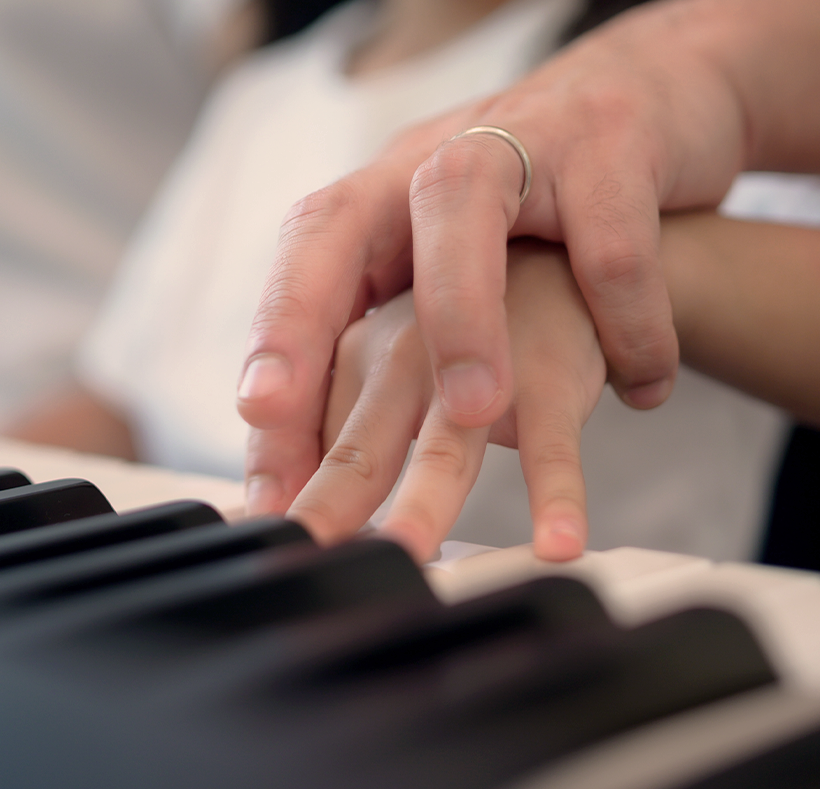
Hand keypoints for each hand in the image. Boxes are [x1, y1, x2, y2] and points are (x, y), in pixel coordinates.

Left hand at [237, 7, 744, 517]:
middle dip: (302, 316)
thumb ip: (407, 331)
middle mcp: (438, 154)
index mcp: (392, 191)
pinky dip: (631, 326)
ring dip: (461, 316)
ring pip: (464, 205)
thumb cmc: (557, 202)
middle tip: (279, 413)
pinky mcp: (616, 142)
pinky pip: (611, 243)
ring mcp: (524, 135)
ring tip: (477, 413)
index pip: (305, 254)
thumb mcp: (466, 252)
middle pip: (342, 220)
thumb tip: (330, 459)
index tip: (251, 423)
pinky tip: (643, 387)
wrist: (664, 85)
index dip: (272, 332)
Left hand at [288, 240, 606, 562]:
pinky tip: (555, 543)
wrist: (554, 261)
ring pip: (446, 445)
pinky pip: (551, 447)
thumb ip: (327, 436)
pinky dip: (557, 496)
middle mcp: (401, 356)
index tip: (263, 542)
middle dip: (327, 503)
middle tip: (306, 558)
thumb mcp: (384, 374)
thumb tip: (268, 510)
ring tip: (408, 554)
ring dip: (427, 501)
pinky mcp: (547, 376)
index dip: (276, 489)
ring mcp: (475, 368)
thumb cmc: (456, 337)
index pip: (299, 435)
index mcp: (350, 355)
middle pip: (357, 446)